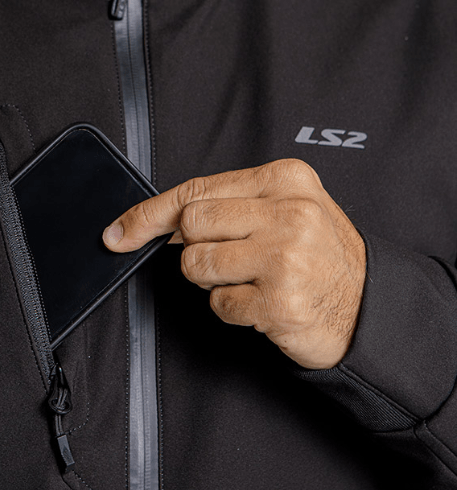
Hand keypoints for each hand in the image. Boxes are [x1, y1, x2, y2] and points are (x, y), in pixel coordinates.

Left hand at [103, 159, 365, 369]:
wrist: (369, 306)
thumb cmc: (320, 256)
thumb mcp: (285, 210)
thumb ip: (229, 205)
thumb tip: (158, 220)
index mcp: (285, 180)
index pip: (197, 190)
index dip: (149, 213)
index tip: (120, 231)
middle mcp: (288, 213)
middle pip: (191, 224)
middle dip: (196, 248)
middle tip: (230, 258)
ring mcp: (285, 257)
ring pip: (196, 265)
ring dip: (213, 280)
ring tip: (252, 280)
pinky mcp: (280, 301)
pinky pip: (219, 304)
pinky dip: (233, 309)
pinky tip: (264, 303)